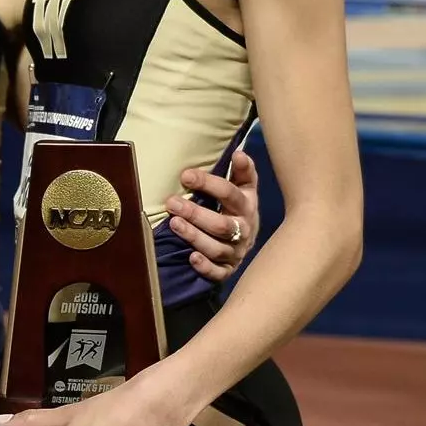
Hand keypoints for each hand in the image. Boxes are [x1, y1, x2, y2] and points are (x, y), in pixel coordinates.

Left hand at [164, 148, 261, 281]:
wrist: (255, 240)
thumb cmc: (239, 207)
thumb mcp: (245, 187)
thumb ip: (242, 171)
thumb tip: (239, 153)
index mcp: (247, 206)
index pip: (230, 193)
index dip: (208, 184)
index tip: (185, 175)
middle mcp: (244, 231)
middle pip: (221, 224)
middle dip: (195, 213)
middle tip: (171, 202)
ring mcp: (236, 252)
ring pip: (216, 248)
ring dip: (194, 236)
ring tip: (174, 223)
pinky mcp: (228, 270)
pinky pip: (218, 273)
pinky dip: (205, 267)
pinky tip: (191, 258)